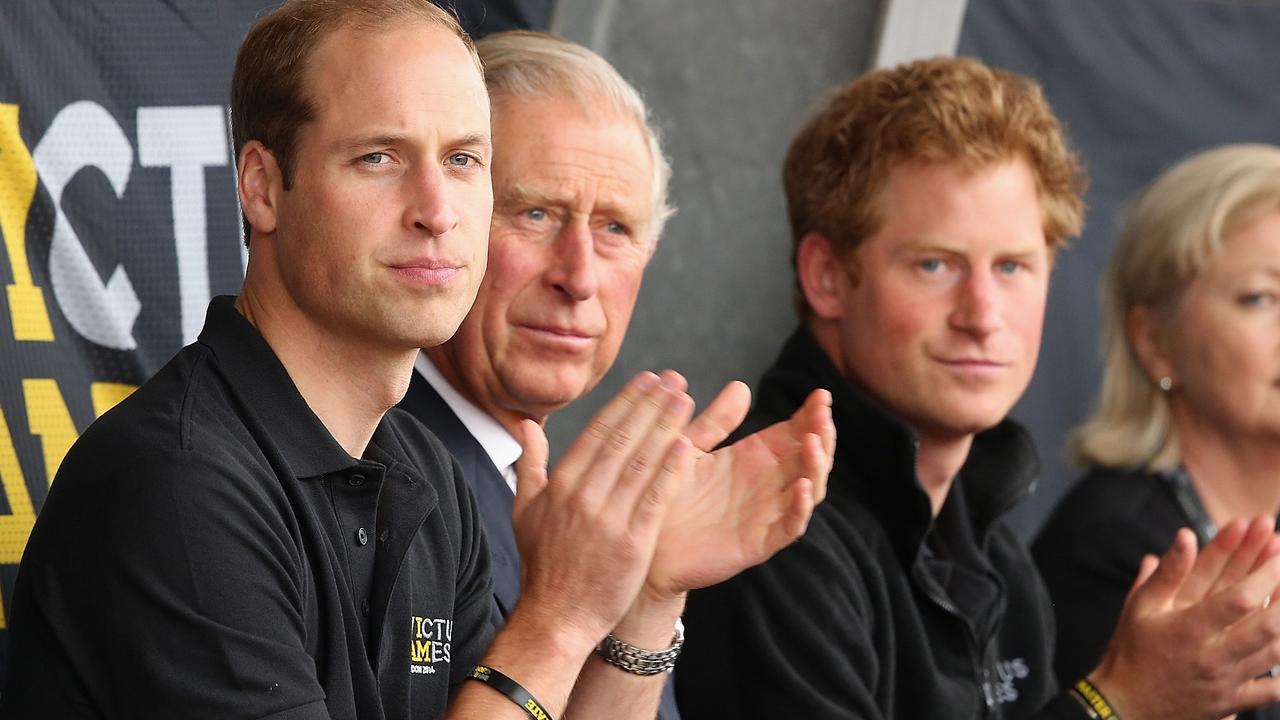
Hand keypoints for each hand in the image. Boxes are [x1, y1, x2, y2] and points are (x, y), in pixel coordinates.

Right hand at [508, 371, 695, 649]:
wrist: (556, 618)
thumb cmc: (542, 565)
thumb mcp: (523, 510)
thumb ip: (530, 464)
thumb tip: (526, 426)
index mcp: (560, 486)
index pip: (598, 432)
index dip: (625, 402)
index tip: (646, 379)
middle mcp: (584, 497)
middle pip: (622, 439)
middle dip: (650, 404)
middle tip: (673, 378)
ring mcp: (608, 520)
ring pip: (641, 462)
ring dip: (665, 426)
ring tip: (685, 400)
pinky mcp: (632, 544)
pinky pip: (655, 498)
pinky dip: (671, 470)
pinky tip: (686, 445)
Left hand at [642, 383, 834, 598]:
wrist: (644, 540)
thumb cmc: (664, 494)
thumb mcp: (690, 448)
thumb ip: (716, 422)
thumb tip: (741, 385)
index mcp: (752, 459)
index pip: (794, 433)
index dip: (810, 415)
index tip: (821, 394)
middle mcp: (766, 485)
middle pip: (808, 458)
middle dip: (821, 435)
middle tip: (823, 414)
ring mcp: (766, 514)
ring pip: (808, 490)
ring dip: (816, 467)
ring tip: (814, 442)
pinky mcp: (758, 543)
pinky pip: (789, 527)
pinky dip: (800, 508)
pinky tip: (800, 486)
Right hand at [1090, 516, 1279, 719]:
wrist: (1127, 705)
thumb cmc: (1133, 650)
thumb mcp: (1141, 606)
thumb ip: (1169, 571)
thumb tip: (1187, 535)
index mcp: (1188, 629)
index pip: (1238, 598)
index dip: (1264, 573)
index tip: (1277, 549)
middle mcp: (1212, 656)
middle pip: (1266, 626)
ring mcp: (1226, 681)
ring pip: (1275, 654)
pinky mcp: (1233, 701)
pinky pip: (1272, 691)